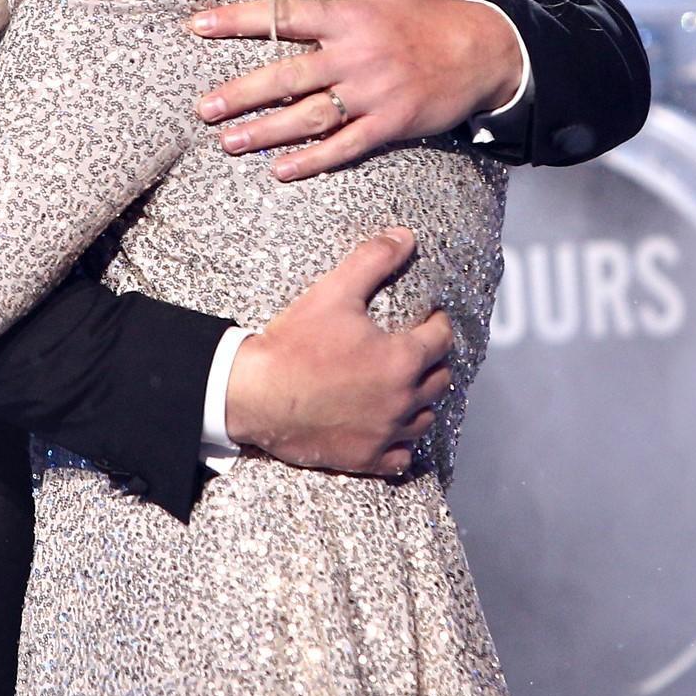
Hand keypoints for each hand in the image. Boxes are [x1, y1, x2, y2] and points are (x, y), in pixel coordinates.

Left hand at [187, 0, 522, 180]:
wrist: (482, 51)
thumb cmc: (425, 13)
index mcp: (349, 17)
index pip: (284, 16)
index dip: (238, 19)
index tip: (199, 24)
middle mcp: (355, 55)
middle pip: (287, 75)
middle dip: (241, 94)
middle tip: (204, 109)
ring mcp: (373, 93)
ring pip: (310, 115)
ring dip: (266, 131)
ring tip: (229, 143)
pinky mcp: (390, 123)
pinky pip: (345, 145)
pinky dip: (313, 159)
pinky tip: (282, 170)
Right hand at [223, 228, 455, 479]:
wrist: (254, 393)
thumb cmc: (294, 344)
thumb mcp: (335, 292)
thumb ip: (374, 260)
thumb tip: (405, 237)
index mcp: (401, 359)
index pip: (442, 339)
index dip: (438, 324)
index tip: (430, 319)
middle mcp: (401, 400)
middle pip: (440, 381)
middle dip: (434, 362)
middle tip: (420, 351)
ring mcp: (385, 433)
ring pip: (425, 420)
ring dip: (422, 402)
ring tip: (409, 388)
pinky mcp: (365, 458)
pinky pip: (402, 458)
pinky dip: (402, 444)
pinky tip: (392, 429)